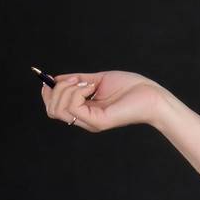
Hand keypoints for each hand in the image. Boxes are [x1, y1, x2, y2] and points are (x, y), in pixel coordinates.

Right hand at [40, 70, 167, 132]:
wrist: (150, 95)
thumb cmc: (129, 87)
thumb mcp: (96, 80)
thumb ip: (75, 81)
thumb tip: (53, 79)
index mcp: (84, 111)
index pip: (53, 108)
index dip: (48, 92)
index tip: (52, 78)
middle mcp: (85, 120)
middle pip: (52, 110)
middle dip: (55, 90)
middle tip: (75, 80)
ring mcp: (91, 122)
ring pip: (59, 108)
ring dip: (66, 89)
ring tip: (86, 83)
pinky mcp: (98, 122)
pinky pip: (73, 106)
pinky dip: (76, 92)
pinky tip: (91, 87)